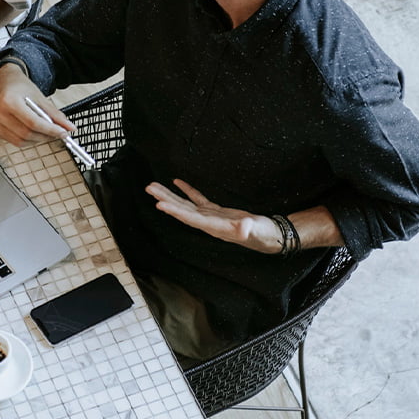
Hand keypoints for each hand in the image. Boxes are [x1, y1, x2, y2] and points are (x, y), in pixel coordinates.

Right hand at [0, 63, 74, 145]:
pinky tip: (33, 132)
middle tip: (57, 133)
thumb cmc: (18, 86)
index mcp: (9, 101)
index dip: (50, 130)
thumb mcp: (38, 96)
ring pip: (21, 141)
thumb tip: (68, 127)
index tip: (63, 133)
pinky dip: (27, 140)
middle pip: (27, 133)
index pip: (32, 122)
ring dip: (37, 139)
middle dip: (46, 136)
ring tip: (46, 132)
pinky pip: (14, 141)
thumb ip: (53, 113)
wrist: (1, 81)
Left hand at [145, 179, 281, 253]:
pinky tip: (178, 183)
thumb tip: (243, 228)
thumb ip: (247, 229)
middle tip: (149, 188)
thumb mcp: (255, 230)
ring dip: (170, 195)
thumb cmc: (261, 233)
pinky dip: (187, 191)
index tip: (159, 203)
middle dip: (165, 199)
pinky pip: (197, 199)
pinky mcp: (215, 211)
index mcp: (213, 226)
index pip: (190, 217)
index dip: (175, 210)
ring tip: (155, 186)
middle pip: (181, 210)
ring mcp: (210, 216)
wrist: (268, 235)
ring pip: (185, 204)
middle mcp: (207, 222)